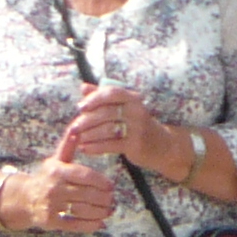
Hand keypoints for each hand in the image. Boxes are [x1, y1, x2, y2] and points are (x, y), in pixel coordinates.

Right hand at [6, 156, 116, 234]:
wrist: (26, 198)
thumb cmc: (47, 177)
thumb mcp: (56, 160)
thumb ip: (68, 146)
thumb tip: (77, 129)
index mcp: (58, 171)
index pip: (85, 176)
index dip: (101, 182)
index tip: (111, 186)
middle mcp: (54, 188)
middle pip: (86, 194)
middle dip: (103, 198)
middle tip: (113, 199)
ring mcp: (52, 206)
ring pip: (82, 210)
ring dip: (100, 212)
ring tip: (110, 210)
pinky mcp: (51, 221)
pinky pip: (74, 224)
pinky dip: (90, 225)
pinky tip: (100, 224)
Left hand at [62, 84, 176, 174]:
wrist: (163, 145)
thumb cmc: (138, 124)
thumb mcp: (124, 108)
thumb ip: (103, 97)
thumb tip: (83, 87)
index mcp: (133, 98)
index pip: (112, 92)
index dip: (94, 98)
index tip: (80, 107)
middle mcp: (137, 110)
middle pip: (106, 112)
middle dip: (86, 121)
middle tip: (73, 127)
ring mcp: (138, 128)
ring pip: (107, 129)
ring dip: (88, 135)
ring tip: (77, 139)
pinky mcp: (136, 145)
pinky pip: (110, 145)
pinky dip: (95, 147)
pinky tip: (85, 149)